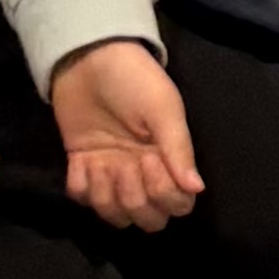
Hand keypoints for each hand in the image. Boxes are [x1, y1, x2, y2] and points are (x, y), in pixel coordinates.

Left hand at [47, 40, 201, 232]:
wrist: (89, 59)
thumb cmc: (135, 81)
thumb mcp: (164, 111)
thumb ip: (179, 150)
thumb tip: (197, 189)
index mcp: (169, 161)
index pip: (178, 205)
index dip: (164, 195)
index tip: (150, 160)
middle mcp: (143, 174)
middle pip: (147, 219)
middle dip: (135, 200)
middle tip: (126, 165)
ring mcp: (111, 172)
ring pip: (113, 214)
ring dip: (107, 196)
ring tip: (102, 164)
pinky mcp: (81, 166)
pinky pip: (81, 197)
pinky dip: (81, 187)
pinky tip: (83, 163)